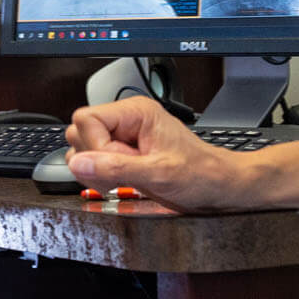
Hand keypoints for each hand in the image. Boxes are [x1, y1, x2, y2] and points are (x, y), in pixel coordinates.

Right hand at [65, 96, 247, 212]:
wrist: (219, 187)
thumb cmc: (200, 174)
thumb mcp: (159, 174)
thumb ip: (116, 168)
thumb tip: (79, 163)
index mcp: (135, 112)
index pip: (86, 120)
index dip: (95, 147)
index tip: (117, 164)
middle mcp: (126, 121)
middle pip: (80, 133)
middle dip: (95, 160)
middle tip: (125, 173)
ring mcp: (122, 138)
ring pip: (82, 150)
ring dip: (98, 172)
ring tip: (129, 178)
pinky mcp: (122, 155)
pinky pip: (94, 163)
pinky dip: (102, 178)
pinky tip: (126, 182)